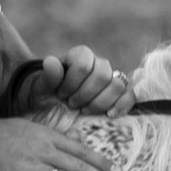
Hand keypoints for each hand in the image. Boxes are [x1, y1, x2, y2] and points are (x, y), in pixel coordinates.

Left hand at [21, 43, 136, 118]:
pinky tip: (109, 115)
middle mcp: (98, 63)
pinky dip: (122, 106)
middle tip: (71, 104)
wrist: (52, 106)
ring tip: (84, 111)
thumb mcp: (40, 86)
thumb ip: (48, 75)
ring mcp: (111, 78)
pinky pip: (129, 96)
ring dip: (99, 103)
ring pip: (118, 86)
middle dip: (85, 95)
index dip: (72, 83)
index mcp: (80, 55)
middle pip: (102, 76)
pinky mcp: (118, 95)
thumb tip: (51, 62)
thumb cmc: (46, 94)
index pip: (83, 65)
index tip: (60, 94)